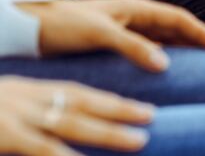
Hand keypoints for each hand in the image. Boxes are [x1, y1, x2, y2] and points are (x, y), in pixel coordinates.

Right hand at [0, 77, 154, 155]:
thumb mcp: (2, 110)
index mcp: (28, 92)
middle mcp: (27, 100)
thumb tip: (55, 125)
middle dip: (119, 109)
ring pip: (71, 124)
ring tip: (140, 141)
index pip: (75, 93)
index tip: (137, 106)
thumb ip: (30, 117)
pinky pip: (44, 149)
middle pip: (81, 103)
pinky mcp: (6, 135)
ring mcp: (16, 117)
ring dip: (108, 133)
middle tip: (152, 116)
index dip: (108, 100)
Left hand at [17, 0, 204, 71]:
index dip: (204, 32)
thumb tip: (166, 63)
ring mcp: (124, 27)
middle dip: (201, 39)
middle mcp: (133, 15)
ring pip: (164, 38)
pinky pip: (150, 47)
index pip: (180, 19)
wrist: (30, 26)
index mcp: (135, 7)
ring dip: (186, 47)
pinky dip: (167, 55)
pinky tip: (170, 67)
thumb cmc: (61, 23)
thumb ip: (134, 46)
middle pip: (177, 27)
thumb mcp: (99, 33)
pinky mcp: (114, 41)